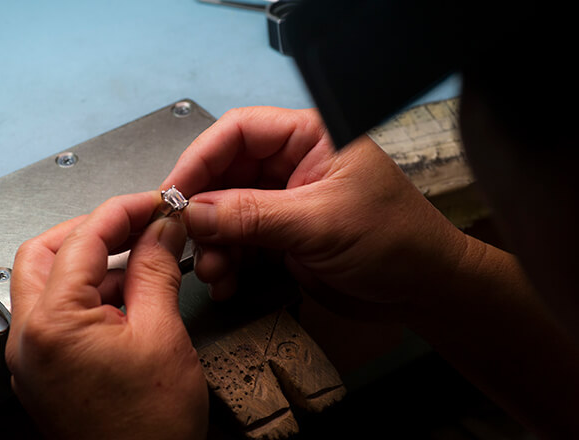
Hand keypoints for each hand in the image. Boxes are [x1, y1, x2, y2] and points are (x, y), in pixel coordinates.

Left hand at [5, 193, 207, 439]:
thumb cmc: (150, 426)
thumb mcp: (162, 332)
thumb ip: (156, 269)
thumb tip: (162, 228)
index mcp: (52, 324)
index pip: (82, 239)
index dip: (124, 211)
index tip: (155, 203)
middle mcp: (28, 339)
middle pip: (45, 253)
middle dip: (92, 231)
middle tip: (136, 225)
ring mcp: (33, 357)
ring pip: (49, 282)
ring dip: (94, 264)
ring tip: (144, 264)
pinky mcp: (46, 370)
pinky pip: (59, 314)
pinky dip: (91, 295)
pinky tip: (130, 298)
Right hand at [162, 107, 467, 316]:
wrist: (422, 291)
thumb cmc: (397, 241)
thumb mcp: (321, 223)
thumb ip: (254, 215)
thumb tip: (195, 210)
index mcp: (310, 138)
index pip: (240, 131)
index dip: (202, 158)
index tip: (175, 191)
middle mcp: (293, 165)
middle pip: (226, 174)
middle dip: (204, 210)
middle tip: (186, 238)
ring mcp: (286, 203)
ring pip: (228, 213)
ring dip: (214, 243)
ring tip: (214, 271)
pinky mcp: (283, 237)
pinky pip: (241, 243)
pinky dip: (228, 262)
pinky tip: (226, 281)